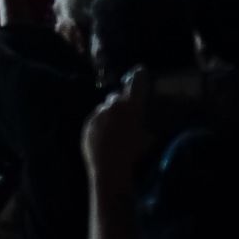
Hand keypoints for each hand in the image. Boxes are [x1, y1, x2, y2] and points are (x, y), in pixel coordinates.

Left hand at [82, 67, 150, 187]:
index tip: (140, 70)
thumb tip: (150, 119)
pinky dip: (100, 123)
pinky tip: (106, 136)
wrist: (109, 168)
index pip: (136, 82)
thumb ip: (147, 122)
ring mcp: (98, 114)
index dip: (139, 75)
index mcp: (131, 106)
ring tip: (115, 128)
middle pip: (117, 96)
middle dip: (121, 101)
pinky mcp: (87, 123)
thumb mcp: (149, 137)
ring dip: (110, 113)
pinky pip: (95, 119)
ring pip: (105, 107)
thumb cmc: (135, 154)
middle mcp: (113, 105)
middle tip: (126, 113)